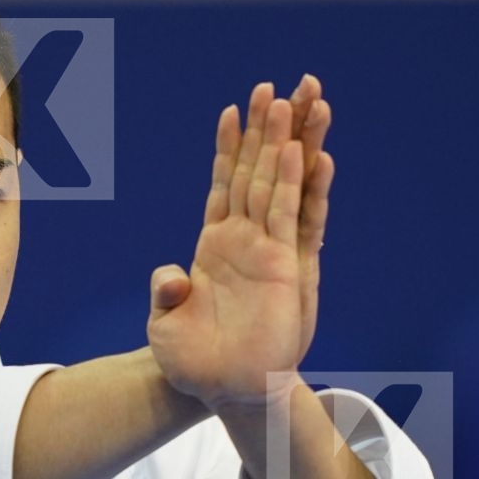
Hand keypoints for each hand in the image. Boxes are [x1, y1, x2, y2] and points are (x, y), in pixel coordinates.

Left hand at [147, 75, 334, 410]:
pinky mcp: (289, 269)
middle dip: (265, 130)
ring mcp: (269, 251)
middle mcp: (244, 241)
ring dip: (288, 144)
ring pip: (280, 185)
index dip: (228, 149)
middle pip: (257, 172)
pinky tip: (311, 155)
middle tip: (275, 86)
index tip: (232, 110)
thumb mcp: (167, 324)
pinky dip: (303, 186)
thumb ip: (167, 292)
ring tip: (299, 101)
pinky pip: (298, 219)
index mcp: (214, 246)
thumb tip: (172, 277)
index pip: (223, 185)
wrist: (224, 393)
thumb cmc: (192, 362)